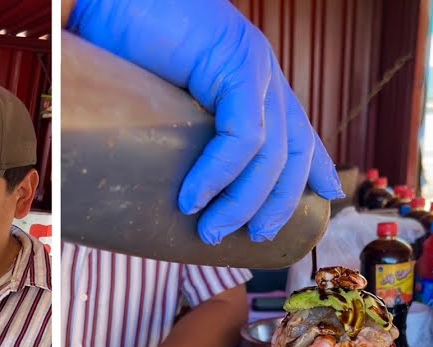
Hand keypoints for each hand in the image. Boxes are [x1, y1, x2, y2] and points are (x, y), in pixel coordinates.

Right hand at [68, 0, 343, 243]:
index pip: (299, 129)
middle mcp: (262, 72)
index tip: (325, 199)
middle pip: (292, 151)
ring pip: (271, 151)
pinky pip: (242, 133)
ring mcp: (254, 65)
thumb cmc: (119, 47)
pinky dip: (220, 173)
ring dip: (242, 201)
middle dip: (277, 202)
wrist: (106, 1)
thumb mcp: (160, 101)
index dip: (315, 167)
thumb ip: (178, 132)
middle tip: (249, 237)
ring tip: (211, 230)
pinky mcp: (236, 63)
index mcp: (252, 79)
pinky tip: (195, 197)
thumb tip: (163, 187)